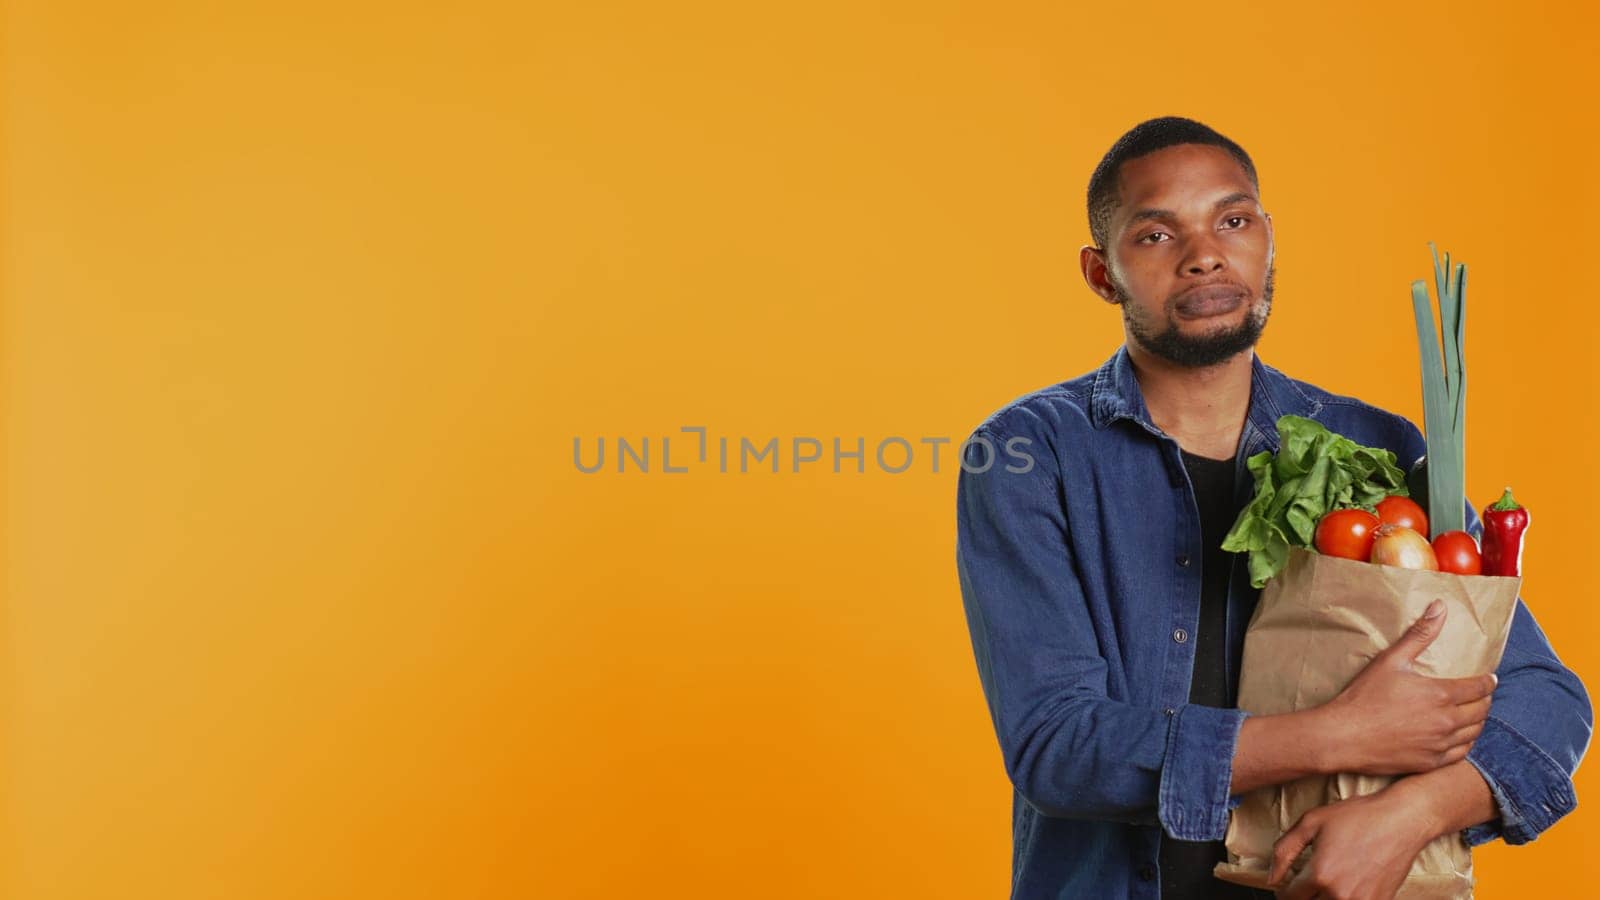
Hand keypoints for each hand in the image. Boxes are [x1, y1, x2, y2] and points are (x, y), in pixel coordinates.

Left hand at [1268, 785, 1438, 899]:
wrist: (1401, 820)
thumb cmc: (1358, 816)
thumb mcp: (1311, 822)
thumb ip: (1284, 851)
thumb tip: (1272, 878)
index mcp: (1319, 874)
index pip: (1289, 899)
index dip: (1284, 892)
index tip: (1287, 886)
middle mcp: (1340, 893)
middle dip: (1303, 897)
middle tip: (1306, 886)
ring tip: (1325, 886)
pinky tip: (1344, 888)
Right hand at [1315, 599, 1494, 775]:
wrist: (1344, 735)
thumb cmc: (1364, 696)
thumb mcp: (1391, 660)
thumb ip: (1419, 634)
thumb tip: (1440, 607)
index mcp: (1440, 694)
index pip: (1479, 687)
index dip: (1488, 682)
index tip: (1490, 678)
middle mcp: (1446, 721)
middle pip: (1481, 710)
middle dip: (1485, 700)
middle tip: (1481, 695)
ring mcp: (1440, 744)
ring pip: (1475, 732)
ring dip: (1479, 721)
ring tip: (1474, 714)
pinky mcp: (1431, 762)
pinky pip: (1461, 753)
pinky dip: (1466, 742)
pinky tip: (1460, 737)